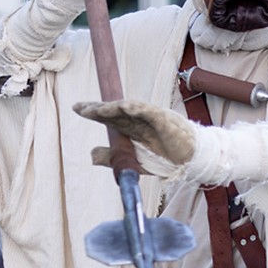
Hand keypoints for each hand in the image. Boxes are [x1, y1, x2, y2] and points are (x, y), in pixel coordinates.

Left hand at [74, 99, 195, 164]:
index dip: (94, 112)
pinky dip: (138, 108)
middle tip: (82, 108)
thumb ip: (112, 158)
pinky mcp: (164, 120)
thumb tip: (90, 155)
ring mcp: (151, 118)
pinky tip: (125, 106)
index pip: (109, 117)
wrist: (190, 161)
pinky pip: (149, 112)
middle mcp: (139, 120)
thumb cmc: (164, 158)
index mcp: (131, 128)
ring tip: (99, 109)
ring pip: (129, 108)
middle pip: (115, 110)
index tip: (77, 109)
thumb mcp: (133, 162)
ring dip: (114, 107)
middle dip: (98, 108)